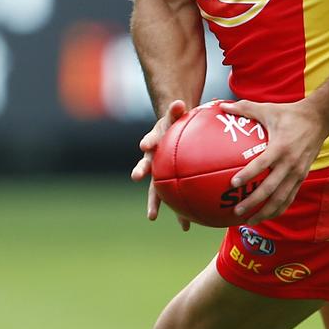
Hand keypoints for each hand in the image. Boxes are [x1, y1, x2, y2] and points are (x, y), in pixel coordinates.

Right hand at [131, 99, 193, 230]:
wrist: (172, 133)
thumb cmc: (175, 125)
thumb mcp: (176, 115)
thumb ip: (176, 110)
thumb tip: (180, 103)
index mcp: (157, 143)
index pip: (151, 141)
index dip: (148, 141)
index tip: (145, 146)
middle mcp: (154, 160)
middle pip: (147, 168)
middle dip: (144, 177)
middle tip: (140, 186)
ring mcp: (160, 173)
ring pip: (156, 190)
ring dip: (155, 203)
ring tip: (154, 218)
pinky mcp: (168, 183)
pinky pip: (175, 198)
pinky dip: (181, 212)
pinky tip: (188, 226)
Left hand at [218, 98, 328, 223]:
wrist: (319, 119)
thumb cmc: (290, 114)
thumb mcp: (268, 109)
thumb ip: (245, 108)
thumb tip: (222, 105)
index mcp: (281, 147)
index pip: (262, 164)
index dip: (247, 175)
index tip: (233, 184)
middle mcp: (290, 163)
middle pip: (270, 189)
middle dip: (253, 202)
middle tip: (236, 210)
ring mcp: (298, 173)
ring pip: (281, 199)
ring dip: (265, 212)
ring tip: (249, 220)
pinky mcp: (302, 177)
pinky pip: (289, 197)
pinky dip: (278, 208)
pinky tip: (265, 215)